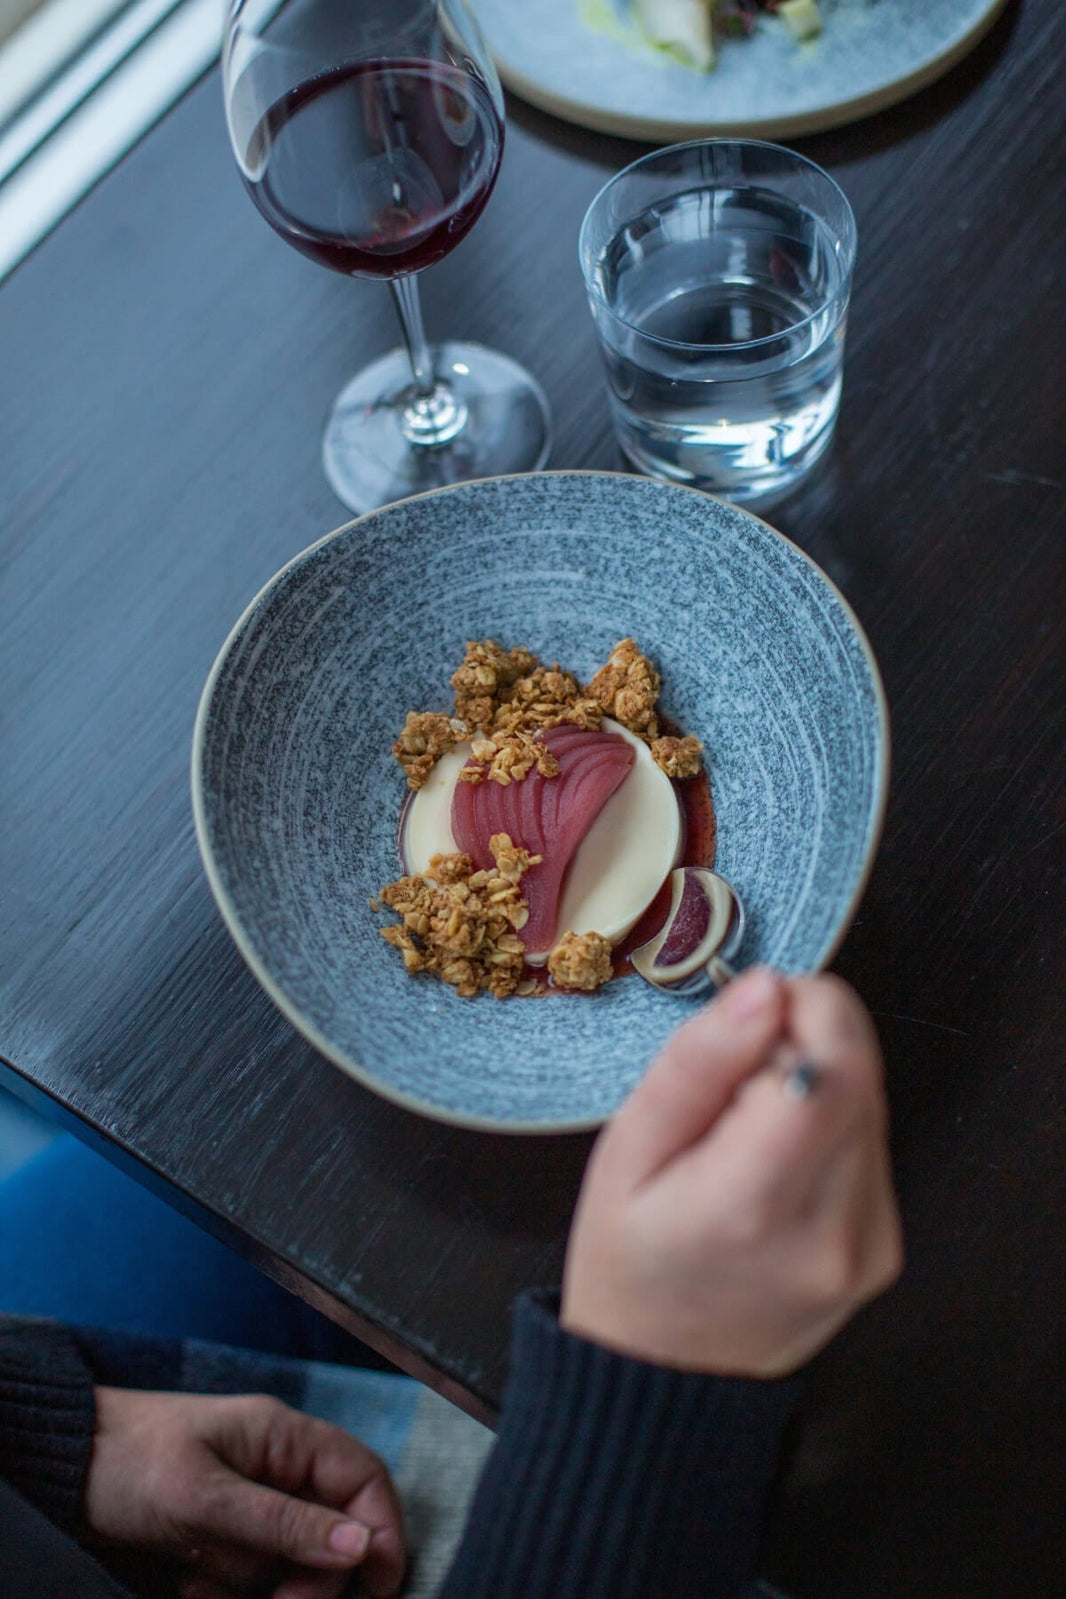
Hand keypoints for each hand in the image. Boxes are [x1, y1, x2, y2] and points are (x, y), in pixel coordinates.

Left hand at [85, 1388, 405, 1598]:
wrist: (59, 1469)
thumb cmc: (129, 1461)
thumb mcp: (206, 1497)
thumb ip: (285, 1524)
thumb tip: (361, 1545)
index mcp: (284, 1438)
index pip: (361, 1478)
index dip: (382, 1529)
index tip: (382, 1586)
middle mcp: (276, 1469)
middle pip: (331, 1533)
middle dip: (309, 1577)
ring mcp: (249, 1506)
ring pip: (287, 1565)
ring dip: (254, 1585)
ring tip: (200, 1576)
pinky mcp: (221, 1540)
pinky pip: (246, 1580)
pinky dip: (221, 1590)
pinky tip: (187, 1581)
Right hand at [561, 967, 902, 1376]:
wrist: (661, 1377)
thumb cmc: (628, 1259)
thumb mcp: (628, 1149)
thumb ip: (699, 1064)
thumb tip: (766, 988)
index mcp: (752, 1203)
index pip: (829, 1063)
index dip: (800, 1010)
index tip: (749, 1016)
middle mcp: (830, 1230)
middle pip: (861, 1073)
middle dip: (807, 1036)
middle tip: (737, 1070)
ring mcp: (867, 1246)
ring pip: (872, 1101)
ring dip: (819, 1079)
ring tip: (747, 1126)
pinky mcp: (884, 1250)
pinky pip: (872, 1144)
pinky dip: (830, 1124)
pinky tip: (775, 1159)